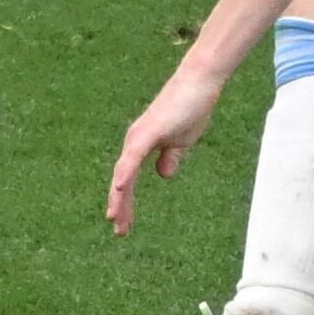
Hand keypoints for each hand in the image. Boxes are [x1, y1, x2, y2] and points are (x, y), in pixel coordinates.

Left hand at [107, 67, 225, 235]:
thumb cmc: (191, 108)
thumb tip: (163, 175)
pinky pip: (132, 158)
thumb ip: (170, 157)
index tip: (123, 224)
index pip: (128, 179)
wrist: (199, 83)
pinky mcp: (147, 132)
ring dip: (119, 197)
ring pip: (124, 172)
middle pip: (122, 179)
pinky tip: (119, 189)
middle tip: (119, 231)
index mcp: (140, 146)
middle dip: (121, 206)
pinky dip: (125, 174)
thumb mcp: (181, 141)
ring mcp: (138, 137)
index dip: (125, 202)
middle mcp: (134, 142)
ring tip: (115, 219)